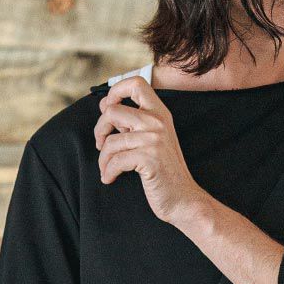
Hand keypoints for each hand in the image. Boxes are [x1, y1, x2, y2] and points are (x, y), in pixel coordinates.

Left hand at [95, 75, 205, 226]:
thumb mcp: (153, 140)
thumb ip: (133, 122)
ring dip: (103, 159)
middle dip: (100, 129)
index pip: (135, 83)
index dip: (115, 91)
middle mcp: (157, 122)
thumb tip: (105, 105)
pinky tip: (109, 178)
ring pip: (111, 140)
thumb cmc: (165, 172)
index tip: (107, 109)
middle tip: (101, 144)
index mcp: (160, 113)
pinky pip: (115, 160)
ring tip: (107, 169)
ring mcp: (154, 139)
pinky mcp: (149, 158)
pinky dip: (108, 172)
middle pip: (113, 110)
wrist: (183, 199)